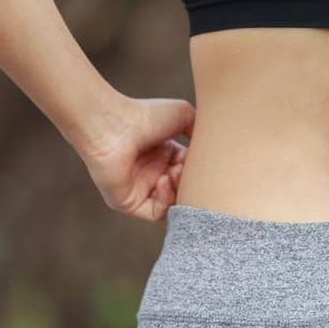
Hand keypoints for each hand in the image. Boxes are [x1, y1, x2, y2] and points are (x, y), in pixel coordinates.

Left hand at [81, 96, 195, 221]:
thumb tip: (213, 148)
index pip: (190, 171)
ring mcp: (140, 189)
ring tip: (176, 172)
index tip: (202, 159)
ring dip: (179, 191)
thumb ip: (201, 132)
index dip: (199, 168)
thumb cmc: (146, 114)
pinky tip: (163, 180)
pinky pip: (155, 213)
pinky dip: (165, 201)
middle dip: (191, 182)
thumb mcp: (184, 116)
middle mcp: (152, 172)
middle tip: (189, 168)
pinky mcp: (127, 203)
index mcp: (164, 154)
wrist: (114, 122)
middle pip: (183, 189)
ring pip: (172, 204)